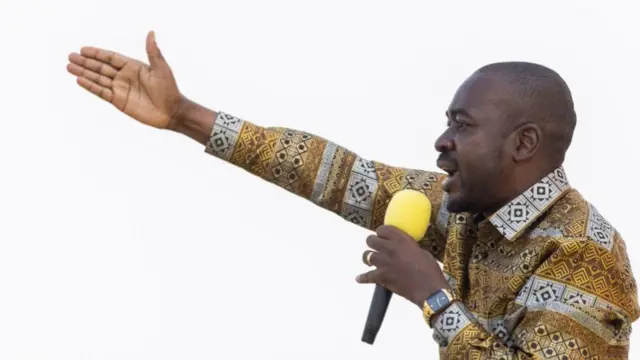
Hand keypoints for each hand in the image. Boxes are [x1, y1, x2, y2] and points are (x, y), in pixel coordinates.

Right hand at [66, 31, 184, 129]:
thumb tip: (151, 33)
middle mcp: (124, 77)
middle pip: (101, 67)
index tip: (83, 49)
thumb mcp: (161, 69)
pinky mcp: (119, 101)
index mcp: (133, 67)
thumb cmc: (169, 89)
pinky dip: (90, 86)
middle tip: (70, 56)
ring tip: (69, 66)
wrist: (171, 112)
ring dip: (84, 73)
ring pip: (98, 78)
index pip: (111, 57)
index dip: (97, 53)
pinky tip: (79, 80)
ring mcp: (120, 89)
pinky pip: (102, 92)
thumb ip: (153, 52)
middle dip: (85, 62)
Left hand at [356, 225, 449, 306]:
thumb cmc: (430, 271)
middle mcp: (390, 249)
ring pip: (367, 256)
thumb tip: (404, 248)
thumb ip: (408, 247)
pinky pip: (367, 276)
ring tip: (372, 260)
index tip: (383, 235)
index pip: (383, 229)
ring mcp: (384, 263)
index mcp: (401, 240)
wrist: (429, 290)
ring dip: (369, 258)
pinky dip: (363, 278)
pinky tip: (359, 278)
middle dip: (373, 242)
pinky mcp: (381, 277)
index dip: (382, 232)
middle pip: (371, 240)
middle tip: (377, 246)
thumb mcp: (421, 251)